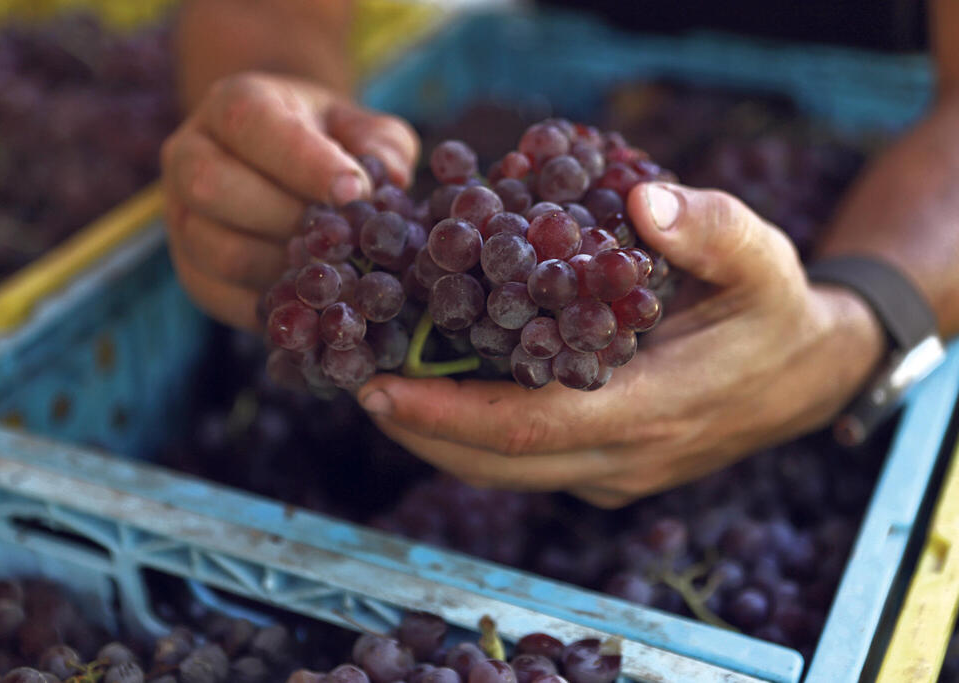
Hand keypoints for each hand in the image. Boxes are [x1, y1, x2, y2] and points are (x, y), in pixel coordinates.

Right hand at [161, 72, 418, 329]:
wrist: (287, 168)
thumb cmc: (331, 143)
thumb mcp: (362, 129)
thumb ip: (382, 146)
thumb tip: (390, 180)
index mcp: (232, 104)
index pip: (251, 122)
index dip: (303, 161)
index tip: (354, 191)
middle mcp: (189, 154)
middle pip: (212, 186)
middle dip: (286, 216)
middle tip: (341, 234)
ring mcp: (181, 216)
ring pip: (216, 249)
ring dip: (280, 266)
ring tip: (331, 267)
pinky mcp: (190, 269)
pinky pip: (220, 295)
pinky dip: (271, 303)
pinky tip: (313, 298)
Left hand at [356, 183, 886, 506]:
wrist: (807, 376)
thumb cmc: (775, 310)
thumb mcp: (762, 256)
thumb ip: (710, 227)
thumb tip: (643, 202)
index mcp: (654, 410)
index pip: (531, 427)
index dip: (450, 413)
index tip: (380, 388)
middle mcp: (624, 457)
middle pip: (498, 462)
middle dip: (420, 429)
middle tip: (357, 381)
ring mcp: (614, 473)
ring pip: (505, 471)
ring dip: (437, 437)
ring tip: (381, 386)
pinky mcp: (608, 469)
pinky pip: (525, 462)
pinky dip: (472, 436)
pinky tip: (440, 393)